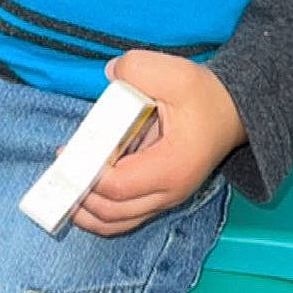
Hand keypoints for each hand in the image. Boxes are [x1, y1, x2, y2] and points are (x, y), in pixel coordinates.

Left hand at [71, 51, 247, 236]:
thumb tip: (109, 74)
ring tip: (64, 189)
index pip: (117, 185)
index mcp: (171, 167)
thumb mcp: (176, 73)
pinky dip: (101, 212)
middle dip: (79, 197)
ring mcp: (167, 199)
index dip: (86, 172)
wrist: (234, 112)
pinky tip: (83, 195)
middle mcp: (169, 192)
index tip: (66, 151)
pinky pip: (126, 217)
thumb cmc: (205, 96)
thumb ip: (138, 69)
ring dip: (86, 212)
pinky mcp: (162, 197)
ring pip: (118, 223)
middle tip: (58, 172)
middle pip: (112, 213)